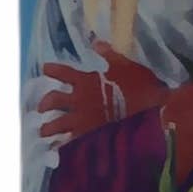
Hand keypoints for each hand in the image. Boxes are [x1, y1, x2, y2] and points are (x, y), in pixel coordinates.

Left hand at [37, 40, 170, 138]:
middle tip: (41, 109)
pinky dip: (62, 146)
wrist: (152, 111)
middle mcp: (79, 100)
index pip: (62, 73)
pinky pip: (70, 143)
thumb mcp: (124, 64)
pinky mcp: (90, 136)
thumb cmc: (139, 85)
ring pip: (56, 125)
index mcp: (86, 80)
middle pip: (53, 101)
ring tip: (43, 132)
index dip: (52, 70)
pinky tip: (58, 149)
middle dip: (44, 104)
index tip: (45, 69)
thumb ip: (108, 54)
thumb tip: (96, 42)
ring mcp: (83, 120)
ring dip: (47, 128)